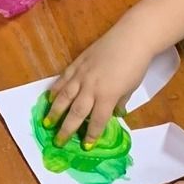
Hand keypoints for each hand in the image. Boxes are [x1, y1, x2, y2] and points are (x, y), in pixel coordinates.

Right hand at [45, 25, 153, 145]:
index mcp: (107, 96)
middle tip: (58, 142)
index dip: (91, 136)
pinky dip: (55, 90)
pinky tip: (49, 98)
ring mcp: (82, 75)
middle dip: (67, 129)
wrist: (133, 37)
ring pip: (64, 97)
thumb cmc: (136, 64)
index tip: (86, 146)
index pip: (97, 121)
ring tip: (47, 123)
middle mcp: (91, 88)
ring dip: (55, 112)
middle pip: (76, 113)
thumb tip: (112, 113)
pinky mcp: (77, 63)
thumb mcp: (131, 88)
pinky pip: (63, 79)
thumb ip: (118, 102)